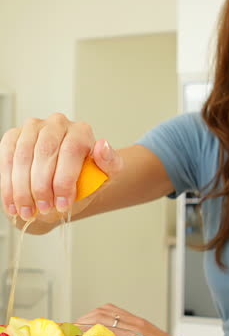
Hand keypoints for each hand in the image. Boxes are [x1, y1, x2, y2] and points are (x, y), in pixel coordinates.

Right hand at [0, 113, 121, 221]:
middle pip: (45, 151)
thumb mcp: (104, 177)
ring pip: (23, 156)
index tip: (63, 204)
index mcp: (80, 131)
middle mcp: (57, 123)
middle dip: (42, 186)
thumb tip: (102, 146)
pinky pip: (6, 158)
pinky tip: (13, 204)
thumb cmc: (85, 180)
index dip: (65, 180)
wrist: (64, 185)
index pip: (71, 150)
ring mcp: (33, 128)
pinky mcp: (13, 136)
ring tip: (27, 211)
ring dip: (22, 188)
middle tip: (43, 210)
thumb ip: (110, 163)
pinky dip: (8, 185)